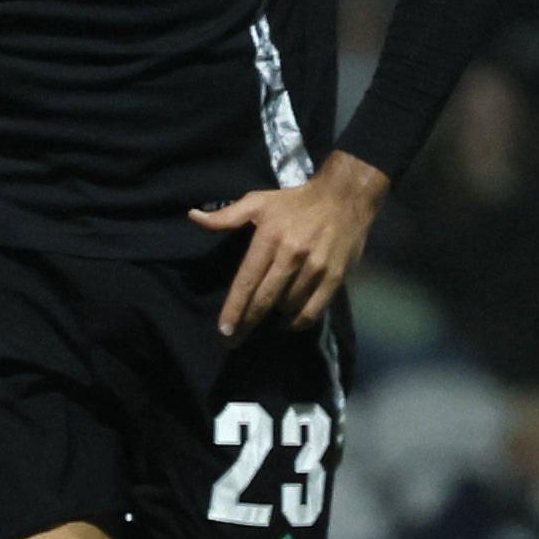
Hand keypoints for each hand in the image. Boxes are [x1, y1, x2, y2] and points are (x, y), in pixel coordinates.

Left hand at [189, 151, 388, 338]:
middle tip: (233, 342)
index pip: (247, 281)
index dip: (235, 308)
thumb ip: (226, 216)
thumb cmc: (295, 202)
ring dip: (274, 316)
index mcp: (270, 238)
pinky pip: (314, 309)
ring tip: (264, 317)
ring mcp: (316, 267)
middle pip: (265, 299)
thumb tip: (193, 217)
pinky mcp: (335, 276)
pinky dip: (299, 321)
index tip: (224, 330)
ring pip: (288, 306)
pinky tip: (288, 323)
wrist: (345, 197)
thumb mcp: (258, 202)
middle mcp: (292, 255)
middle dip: (247, 323)